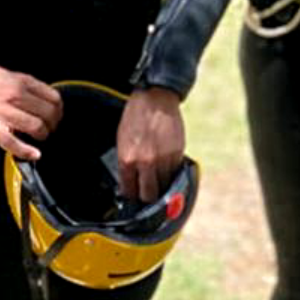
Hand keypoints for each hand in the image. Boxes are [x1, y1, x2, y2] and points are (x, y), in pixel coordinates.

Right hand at [0, 65, 62, 161]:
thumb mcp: (8, 75)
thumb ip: (25, 86)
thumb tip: (41, 98)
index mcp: (21, 82)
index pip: (53, 97)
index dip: (59, 109)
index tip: (57, 114)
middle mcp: (15, 96)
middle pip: (48, 112)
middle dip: (54, 124)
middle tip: (50, 128)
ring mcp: (4, 112)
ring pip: (36, 126)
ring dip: (43, 135)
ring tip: (40, 137)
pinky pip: (12, 142)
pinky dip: (26, 150)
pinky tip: (34, 154)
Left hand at [115, 86, 185, 202]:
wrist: (155, 99)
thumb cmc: (136, 117)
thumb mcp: (122, 140)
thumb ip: (126, 163)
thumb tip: (129, 182)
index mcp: (127, 159)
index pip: (129, 191)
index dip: (131, 198)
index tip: (133, 200)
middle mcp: (145, 162)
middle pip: (149, 195)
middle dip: (147, 198)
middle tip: (147, 196)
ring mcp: (163, 159)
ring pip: (165, 187)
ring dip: (161, 186)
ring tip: (158, 183)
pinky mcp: (177, 154)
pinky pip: (175, 173)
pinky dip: (171, 174)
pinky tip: (167, 170)